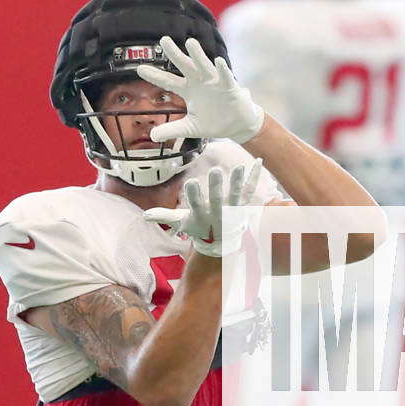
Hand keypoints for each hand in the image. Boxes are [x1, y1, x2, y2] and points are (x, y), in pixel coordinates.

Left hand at [136, 36, 264, 143]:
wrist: (237, 125)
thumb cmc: (214, 121)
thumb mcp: (189, 128)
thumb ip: (172, 129)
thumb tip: (152, 136)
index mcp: (188, 90)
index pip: (168, 81)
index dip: (155, 76)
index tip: (139, 69)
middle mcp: (199, 82)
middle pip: (184, 66)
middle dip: (174, 54)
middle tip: (164, 40)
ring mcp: (214, 83)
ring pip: (204, 66)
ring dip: (198, 55)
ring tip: (190, 42)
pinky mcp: (229, 88)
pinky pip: (226, 77)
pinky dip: (222, 70)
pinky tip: (218, 61)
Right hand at [142, 158, 262, 257]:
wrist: (220, 243)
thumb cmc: (198, 229)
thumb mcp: (181, 224)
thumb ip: (164, 217)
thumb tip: (145, 216)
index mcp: (201, 215)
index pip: (195, 204)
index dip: (193, 195)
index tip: (191, 183)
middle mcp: (218, 212)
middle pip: (217, 198)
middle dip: (217, 186)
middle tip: (216, 172)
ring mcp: (232, 208)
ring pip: (236, 194)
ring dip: (238, 181)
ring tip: (238, 167)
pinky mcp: (242, 204)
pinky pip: (249, 189)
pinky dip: (254, 177)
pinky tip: (259, 162)